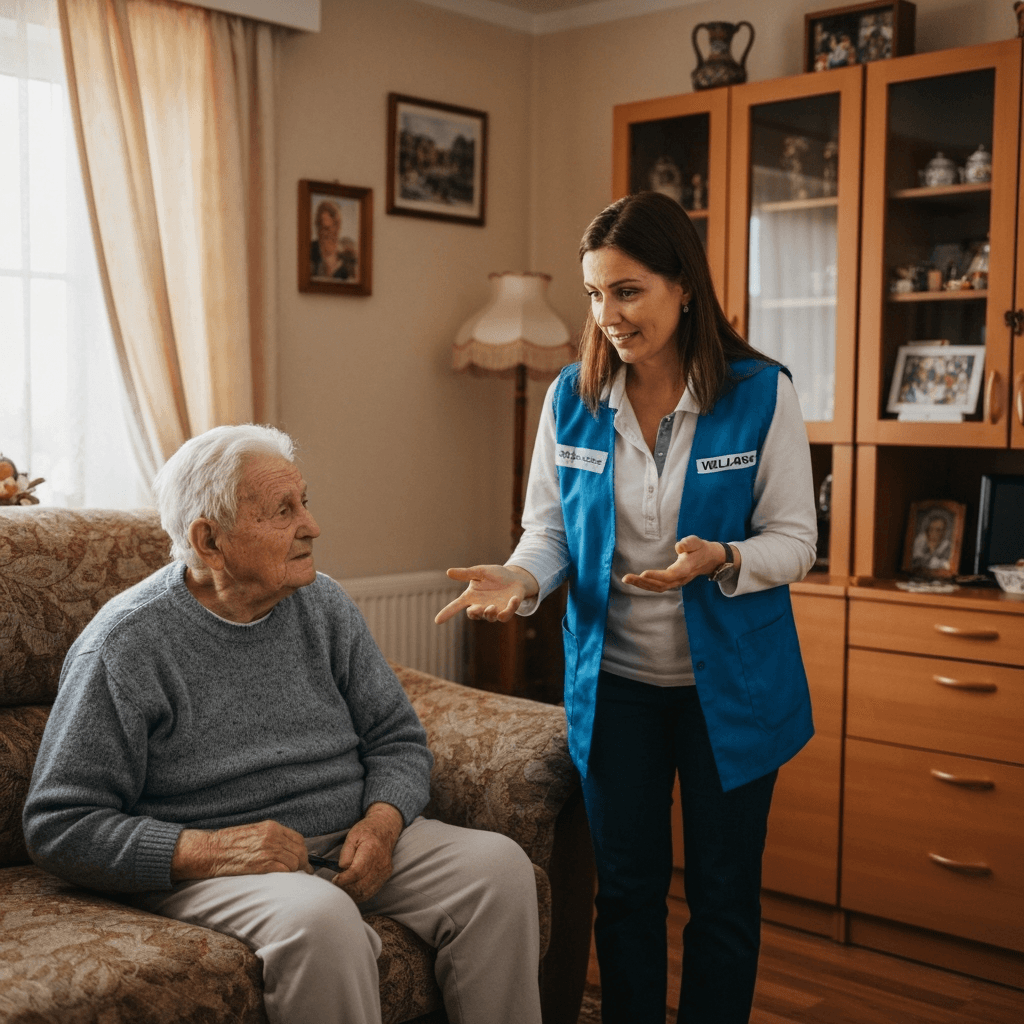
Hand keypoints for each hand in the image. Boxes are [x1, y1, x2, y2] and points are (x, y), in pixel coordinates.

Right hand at [170, 819, 311, 881]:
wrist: (210, 851)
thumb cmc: (228, 843)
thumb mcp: (253, 832)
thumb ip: (270, 837)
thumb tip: (285, 848)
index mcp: (271, 827)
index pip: (298, 838)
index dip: (303, 850)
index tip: (304, 859)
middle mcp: (273, 836)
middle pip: (300, 850)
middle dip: (304, 861)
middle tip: (305, 871)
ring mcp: (269, 849)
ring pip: (295, 861)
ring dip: (296, 870)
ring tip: (294, 876)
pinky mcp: (263, 863)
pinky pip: (285, 870)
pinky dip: (288, 875)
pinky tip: (285, 878)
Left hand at [331, 803, 403, 902]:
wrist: (385, 829)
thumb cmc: (366, 831)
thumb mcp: (352, 836)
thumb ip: (346, 853)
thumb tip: (343, 870)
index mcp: (371, 850)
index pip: (357, 872)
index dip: (344, 880)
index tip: (334, 880)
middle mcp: (380, 863)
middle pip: (361, 885)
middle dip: (345, 889)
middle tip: (335, 886)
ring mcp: (384, 871)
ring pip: (366, 892)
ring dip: (351, 894)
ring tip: (341, 888)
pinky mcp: (385, 876)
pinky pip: (371, 892)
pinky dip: (359, 895)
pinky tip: (351, 890)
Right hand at [434, 565, 537, 623]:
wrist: (515, 578)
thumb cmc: (496, 575)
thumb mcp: (480, 572)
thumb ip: (466, 574)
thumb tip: (448, 572)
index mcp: (472, 596)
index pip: (456, 605)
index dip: (447, 612)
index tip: (437, 620)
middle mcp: (481, 605)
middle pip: (474, 614)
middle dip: (475, 613)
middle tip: (477, 607)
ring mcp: (494, 610)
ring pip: (490, 618)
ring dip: (489, 614)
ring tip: (492, 607)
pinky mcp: (507, 611)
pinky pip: (506, 615)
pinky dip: (510, 609)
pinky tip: (514, 599)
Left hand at [622, 536, 730, 592]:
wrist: (709, 559)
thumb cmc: (700, 548)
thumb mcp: (697, 541)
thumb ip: (688, 543)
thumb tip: (678, 547)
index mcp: (686, 568)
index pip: (670, 575)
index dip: (657, 576)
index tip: (643, 573)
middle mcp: (680, 578)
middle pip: (660, 584)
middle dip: (642, 582)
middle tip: (626, 578)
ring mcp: (676, 582)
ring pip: (658, 588)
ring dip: (642, 585)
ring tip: (627, 579)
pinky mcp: (672, 582)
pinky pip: (658, 587)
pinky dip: (646, 586)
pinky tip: (635, 581)